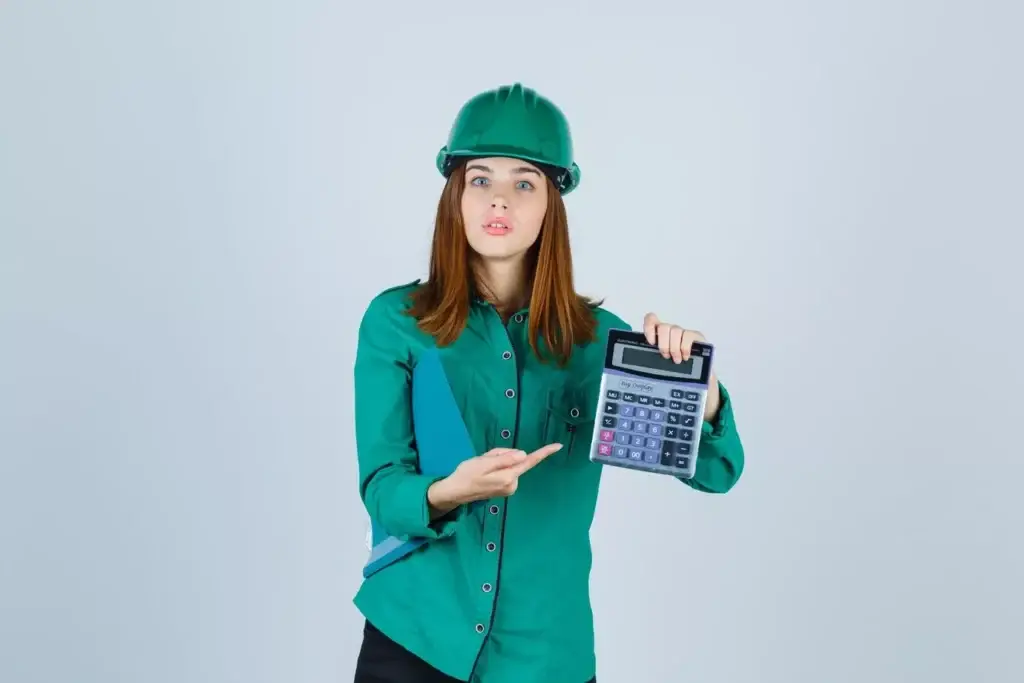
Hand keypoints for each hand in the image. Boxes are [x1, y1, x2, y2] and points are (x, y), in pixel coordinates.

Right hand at [427, 444, 563, 515]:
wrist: (455, 491)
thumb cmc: (467, 475)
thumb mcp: (483, 462)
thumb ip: (504, 458)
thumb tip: (523, 455)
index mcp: (508, 477)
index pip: (529, 462)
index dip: (543, 453)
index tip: (558, 446)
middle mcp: (512, 484)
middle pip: (516, 459)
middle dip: (502, 455)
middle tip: (485, 459)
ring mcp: (509, 487)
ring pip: (510, 464)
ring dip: (497, 461)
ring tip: (482, 466)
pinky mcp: (505, 488)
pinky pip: (505, 470)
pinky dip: (496, 466)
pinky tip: (484, 471)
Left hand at [642, 312, 720, 420]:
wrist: (694, 382)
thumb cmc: (673, 372)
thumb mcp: (658, 364)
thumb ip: (649, 358)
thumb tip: (629, 365)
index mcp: (658, 335)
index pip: (651, 320)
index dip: (649, 327)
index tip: (651, 343)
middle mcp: (670, 331)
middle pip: (663, 326)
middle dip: (663, 344)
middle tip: (665, 356)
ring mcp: (683, 333)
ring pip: (675, 330)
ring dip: (674, 347)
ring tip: (676, 360)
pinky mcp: (695, 336)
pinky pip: (688, 335)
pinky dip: (684, 348)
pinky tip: (685, 357)